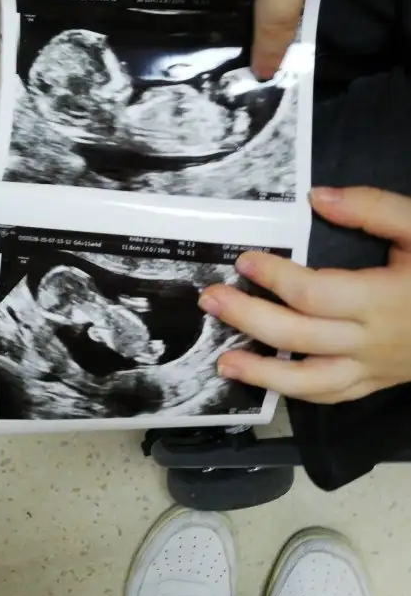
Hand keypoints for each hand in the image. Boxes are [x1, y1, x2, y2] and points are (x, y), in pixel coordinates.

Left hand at [199, 188, 410, 403]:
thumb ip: (374, 209)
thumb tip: (317, 198)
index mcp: (384, 299)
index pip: (315, 293)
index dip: (275, 278)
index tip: (244, 260)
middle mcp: (373, 341)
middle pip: (299, 337)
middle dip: (249, 318)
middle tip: (211, 298)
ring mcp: (375, 369)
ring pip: (311, 383)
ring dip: (263, 373)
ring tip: (223, 360)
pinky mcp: (378, 383)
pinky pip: (332, 397)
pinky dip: (296, 392)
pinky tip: (268, 380)